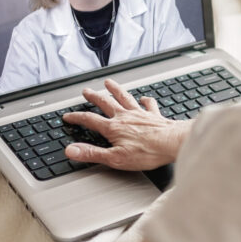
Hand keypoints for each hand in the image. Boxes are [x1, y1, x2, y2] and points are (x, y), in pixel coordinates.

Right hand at [63, 79, 192, 169]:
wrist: (172, 143)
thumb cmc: (147, 152)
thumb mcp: (114, 158)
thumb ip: (92, 153)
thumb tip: (72, 151)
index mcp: (114, 128)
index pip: (90, 120)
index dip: (77, 118)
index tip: (68, 116)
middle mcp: (125, 117)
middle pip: (106, 103)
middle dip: (94, 97)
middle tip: (86, 91)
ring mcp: (140, 114)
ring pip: (124, 98)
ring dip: (115, 90)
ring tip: (109, 83)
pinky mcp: (154, 116)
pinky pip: (149, 104)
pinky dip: (145, 100)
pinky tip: (144, 98)